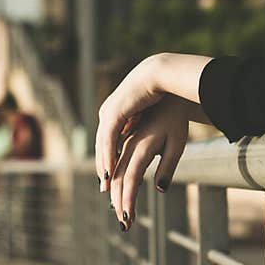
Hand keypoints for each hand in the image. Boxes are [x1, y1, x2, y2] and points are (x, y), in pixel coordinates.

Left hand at [95, 55, 165, 191]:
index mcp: (115, 115)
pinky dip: (108, 156)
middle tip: (105, 190)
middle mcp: (108, 115)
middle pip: (102, 147)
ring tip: (106, 185)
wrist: (162, 75)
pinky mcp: (113, 113)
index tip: (110, 181)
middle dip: (104, 169)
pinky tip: (110, 169)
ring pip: (102, 145)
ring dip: (104, 166)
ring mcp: (108, 113)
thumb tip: (143, 146)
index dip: (108, 162)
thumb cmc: (162, 96)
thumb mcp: (149, 120)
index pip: (107, 143)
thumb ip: (142, 131)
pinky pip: (108, 140)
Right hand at [110, 94, 188, 229]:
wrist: (164, 90)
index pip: (130, 178)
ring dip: (113, 191)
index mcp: (141, 146)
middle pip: (117, 177)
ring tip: (117, 209)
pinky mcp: (123, 138)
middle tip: (123, 223)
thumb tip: (160, 189)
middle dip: (118, 201)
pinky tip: (114, 188)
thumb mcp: (178, 144)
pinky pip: (114, 161)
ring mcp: (123, 140)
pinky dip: (112, 177)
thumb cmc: (174, 120)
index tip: (128, 218)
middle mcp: (128, 144)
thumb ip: (168, 167)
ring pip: (112, 169)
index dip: (127, 199)